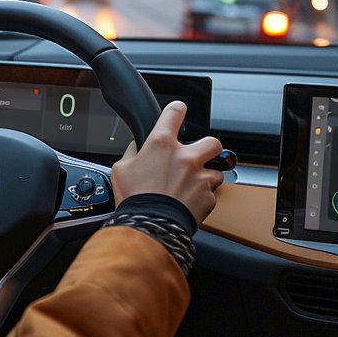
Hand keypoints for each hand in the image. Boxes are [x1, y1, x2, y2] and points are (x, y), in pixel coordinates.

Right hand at [110, 101, 224, 223]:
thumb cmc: (134, 199)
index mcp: (162, 145)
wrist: (150, 227)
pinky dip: (202, 197)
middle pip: (211, 141)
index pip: (174, 112)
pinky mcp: (208, 197)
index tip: (179, 110)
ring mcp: (200, 177)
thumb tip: (137, 148)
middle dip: (208, 148)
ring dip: (206, 176)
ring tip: (193, 185)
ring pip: (216, 170)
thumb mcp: (120, 170)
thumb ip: (132, 154)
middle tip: (198, 156)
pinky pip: (211, 194)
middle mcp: (185, 157)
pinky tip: (190, 202)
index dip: (177, 109)